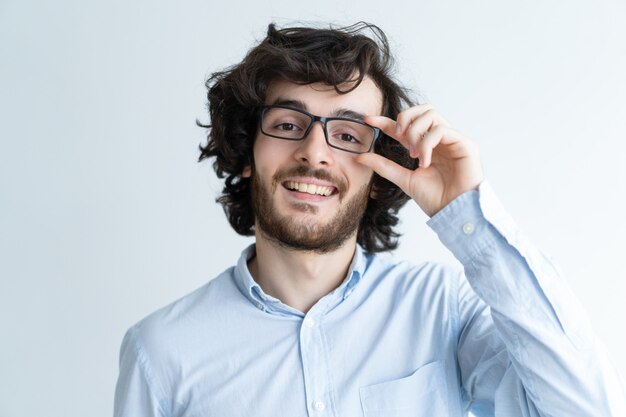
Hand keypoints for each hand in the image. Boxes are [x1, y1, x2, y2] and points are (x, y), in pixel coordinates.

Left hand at [356, 104, 483, 216]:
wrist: (454, 213)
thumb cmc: (435, 199)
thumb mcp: (404, 179)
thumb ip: (384, 166)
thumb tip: (360, 157)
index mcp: (426, 147)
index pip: (406, 126)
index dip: (386, 120)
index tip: (368, 120)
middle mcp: (441, 140)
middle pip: (422, 110)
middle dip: (405, 118)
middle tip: (398, 136)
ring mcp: (453, 140)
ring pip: (431, 115)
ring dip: (415, 132)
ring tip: (413, 154)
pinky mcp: (465, 144)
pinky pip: (441, 130)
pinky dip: (427, 143)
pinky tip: (425, 161)